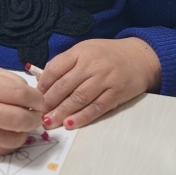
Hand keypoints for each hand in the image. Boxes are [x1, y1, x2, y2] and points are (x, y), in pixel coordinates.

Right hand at [0, 59, 43, 154]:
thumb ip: (11, 82)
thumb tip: (35, 98)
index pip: (21, 95)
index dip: (37, 99)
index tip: (39, 100)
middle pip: (19, 120)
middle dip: (34, 119)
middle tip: (35, 115)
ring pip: (13, 140)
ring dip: (24, 133)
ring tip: (21, 124)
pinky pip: (1, 150)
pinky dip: (10, 142)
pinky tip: (8, 132)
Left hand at [38, 37, 160, 129]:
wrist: (140, 56)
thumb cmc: (107, 54)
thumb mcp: (85, 50)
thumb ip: (66, 64)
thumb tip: (44, 82)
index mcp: (80, 52)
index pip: (55, 68)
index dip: (43, 85)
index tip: (35, 97)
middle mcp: (91, 64)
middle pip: (65, 85)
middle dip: (49, 102)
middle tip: (37, 115)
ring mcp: (105, 79)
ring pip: (78, 98)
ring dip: (62, 112)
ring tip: (50, 122)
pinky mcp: (116, 93)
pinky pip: (96, 107)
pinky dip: (82, 117)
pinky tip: (70, 124)